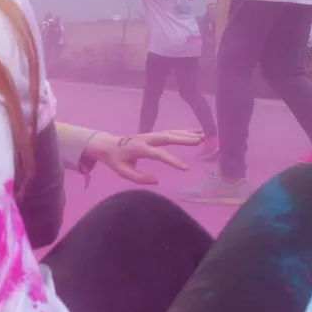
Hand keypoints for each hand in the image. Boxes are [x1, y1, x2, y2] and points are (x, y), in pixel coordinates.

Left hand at [84, 129, 202, 184]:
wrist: (107, 144)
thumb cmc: (115, 159)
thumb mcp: (122, 171)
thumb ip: (138, 177)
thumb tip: (157, 180)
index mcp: (138, 148)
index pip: (158, 154)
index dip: (172, 160)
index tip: (185, 168)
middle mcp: (146, 139)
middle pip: (167, 137)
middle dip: (183, 139)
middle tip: (199, 141)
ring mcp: (151, 135)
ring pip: (171, 132)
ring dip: (187, 134)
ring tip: (203, 136)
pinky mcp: (154, 134)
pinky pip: (170, 131)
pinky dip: (184, 131)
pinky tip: (197, 131)